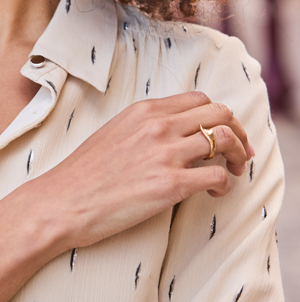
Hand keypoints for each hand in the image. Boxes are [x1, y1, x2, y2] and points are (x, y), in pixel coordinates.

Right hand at [0, 91, 252, 301]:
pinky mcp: (170, 184)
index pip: (199, 99)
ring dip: (237, 157)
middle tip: (240, 152)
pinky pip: (217, 175)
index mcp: (144, 111)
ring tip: (233, 172)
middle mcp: (158, 125)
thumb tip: (172, 133)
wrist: (63, 201)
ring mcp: (165, 153)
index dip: (220, 116)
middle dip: (237, 132)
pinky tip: (215, 194)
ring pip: (224, 140)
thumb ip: (144, 127)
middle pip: (220, 113)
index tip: (225, 133)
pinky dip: (225, 184)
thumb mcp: (114, 133)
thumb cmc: (83, 175)